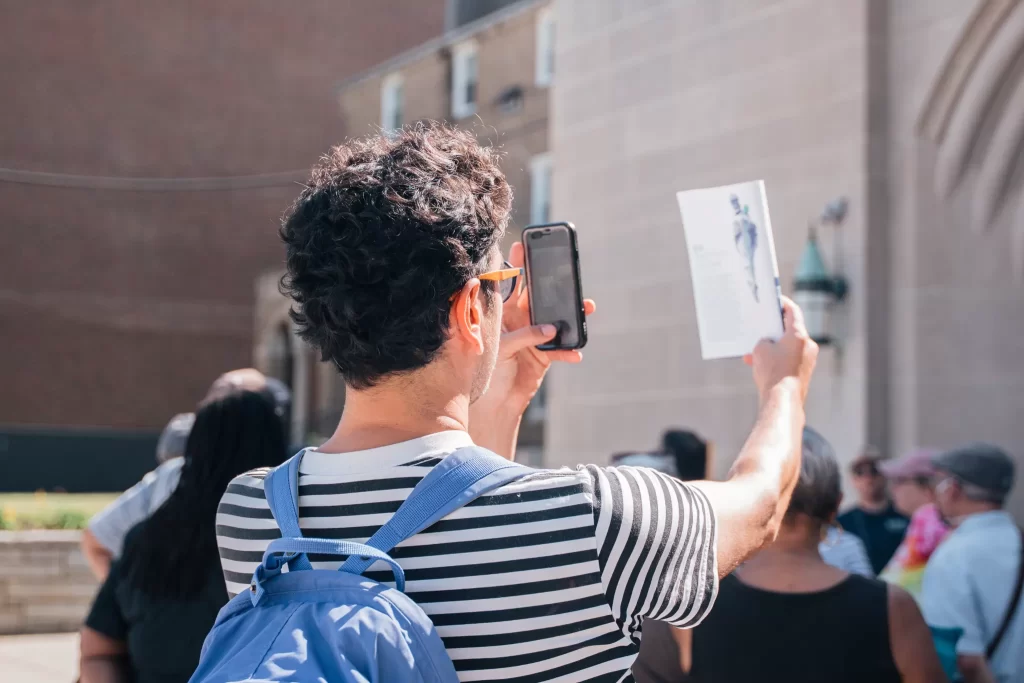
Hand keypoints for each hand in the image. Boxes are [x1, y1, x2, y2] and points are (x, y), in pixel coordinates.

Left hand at [469, 242, 595, 456]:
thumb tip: (549, 328)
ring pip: (557, 318)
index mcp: (504, 313)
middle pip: (539, 296)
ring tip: (586, 306)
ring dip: (573, 313)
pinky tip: (576, 353)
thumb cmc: (488, 370)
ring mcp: (537, 336)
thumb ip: (524, 335)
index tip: (520, 246)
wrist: (495, 401)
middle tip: (564, 267)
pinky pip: (561, 350)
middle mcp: (522, 320)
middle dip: (552, 282)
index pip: (511, 285)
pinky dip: (569, 352)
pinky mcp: (547, 355)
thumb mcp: (501, 348)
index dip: (516, 266)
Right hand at [743, 297, 817, 403]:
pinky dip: (776, 359)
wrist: (782, 400)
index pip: (793, 311)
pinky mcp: (804, 373)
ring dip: (773, 347)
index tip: (775, 300)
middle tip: (761, 326)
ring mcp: (808, 360)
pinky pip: (789, 360)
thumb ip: (764, 341)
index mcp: (799, 335)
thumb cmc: (772, 372)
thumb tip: (768, 345)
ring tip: (755, 351)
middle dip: (774, 329)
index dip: (782, 303)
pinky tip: (760, 366)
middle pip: (790, 330)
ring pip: (788, 347)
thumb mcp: (760, 349)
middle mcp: (807, 346)